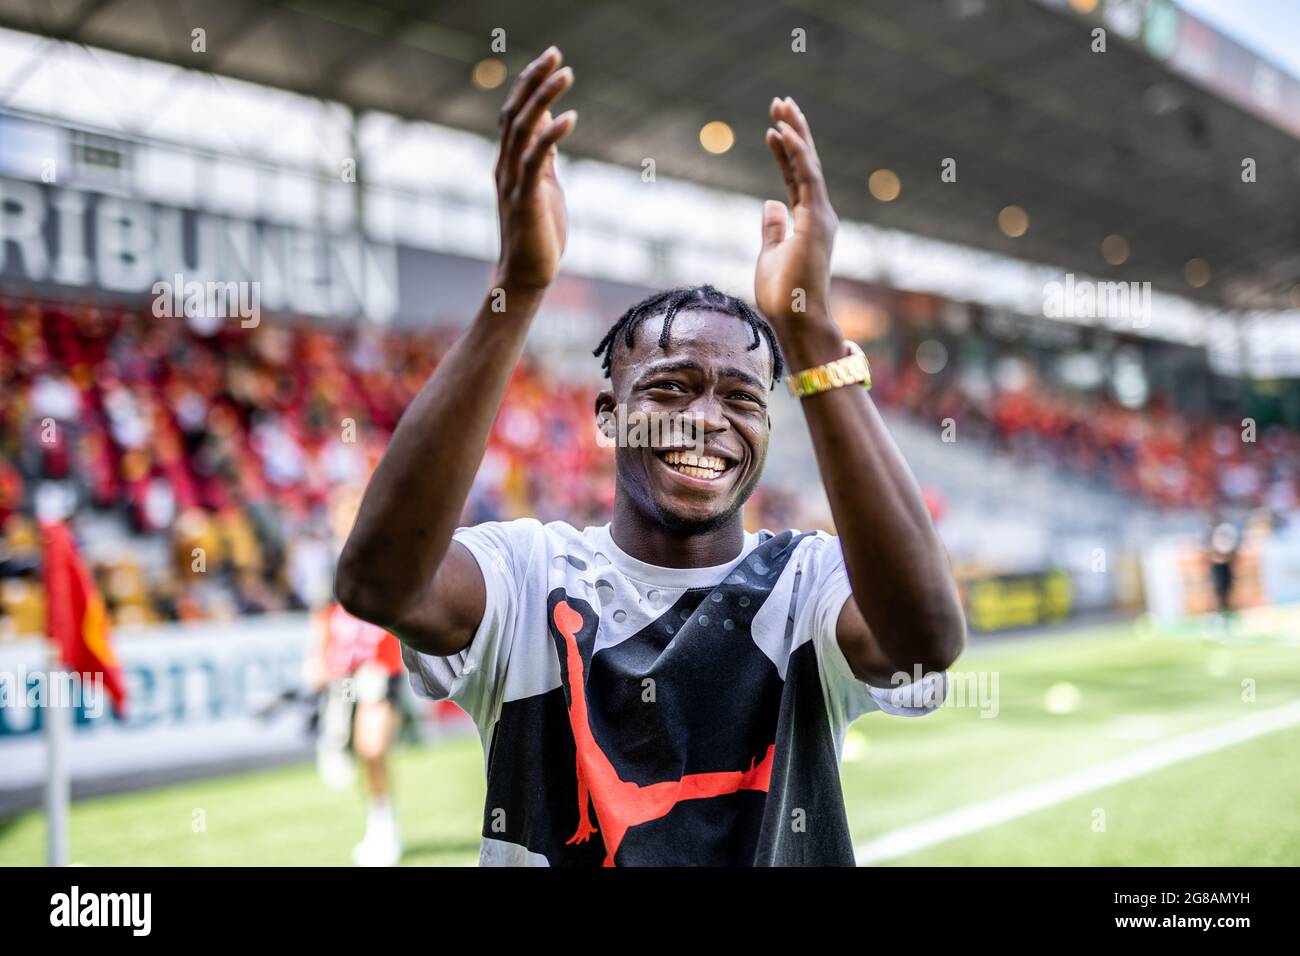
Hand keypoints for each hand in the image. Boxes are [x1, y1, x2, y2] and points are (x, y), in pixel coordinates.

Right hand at [493, 47, 576, 289]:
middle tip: (555, 53)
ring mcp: (512, 182)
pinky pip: (535, 160)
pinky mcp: (525, 200)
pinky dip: (551, 135)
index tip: (550, 58)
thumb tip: (551, 123)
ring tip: (566, 73)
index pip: (515, 113)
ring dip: (543, 98)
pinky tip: (569, 117)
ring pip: (523, 130)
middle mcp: (505, 167)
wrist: (526, 275)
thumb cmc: (538, 232)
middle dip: (533, 80)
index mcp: (509, 162)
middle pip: (515, 113)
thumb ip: (543, 155)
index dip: (529, 84)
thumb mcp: (543, 185)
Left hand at [754, 97, 837, 327]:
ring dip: (795, 133)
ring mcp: (820, 215)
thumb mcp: (770, 254)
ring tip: (781, 106)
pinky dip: (795, 153)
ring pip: (809, 164)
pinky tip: (782, 131)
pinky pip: (806, 177)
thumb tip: (770, 203)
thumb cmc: (784, 296)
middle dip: (794, 131)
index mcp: (808, 221)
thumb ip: (773, 227)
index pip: (795, 178)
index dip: (784, 152)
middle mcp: (818, 214)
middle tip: (781, 103)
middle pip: (806, 163)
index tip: (772, 129)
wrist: (796, 319)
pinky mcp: (815, 220)